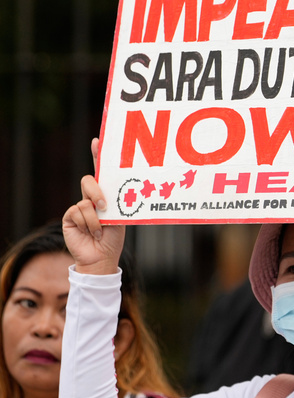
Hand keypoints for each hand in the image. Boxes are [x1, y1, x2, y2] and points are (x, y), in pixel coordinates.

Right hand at [62, 138, 123, 274]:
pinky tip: (91, 233)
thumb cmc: (114, 238)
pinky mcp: (69, 216)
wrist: (102, 257)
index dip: (98, 156)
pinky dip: (87, 223)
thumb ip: (115, 203)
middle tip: (104, 207)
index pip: (101, 173)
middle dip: (96, 192)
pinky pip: (77, 211)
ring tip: (100, 231)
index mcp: (106, 195)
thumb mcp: (120, 218)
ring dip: (96, 218)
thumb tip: (112, 194)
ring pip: (84, 201)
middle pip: (89, 181)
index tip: (97, 141)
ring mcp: (79, 206)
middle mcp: (91, 198)